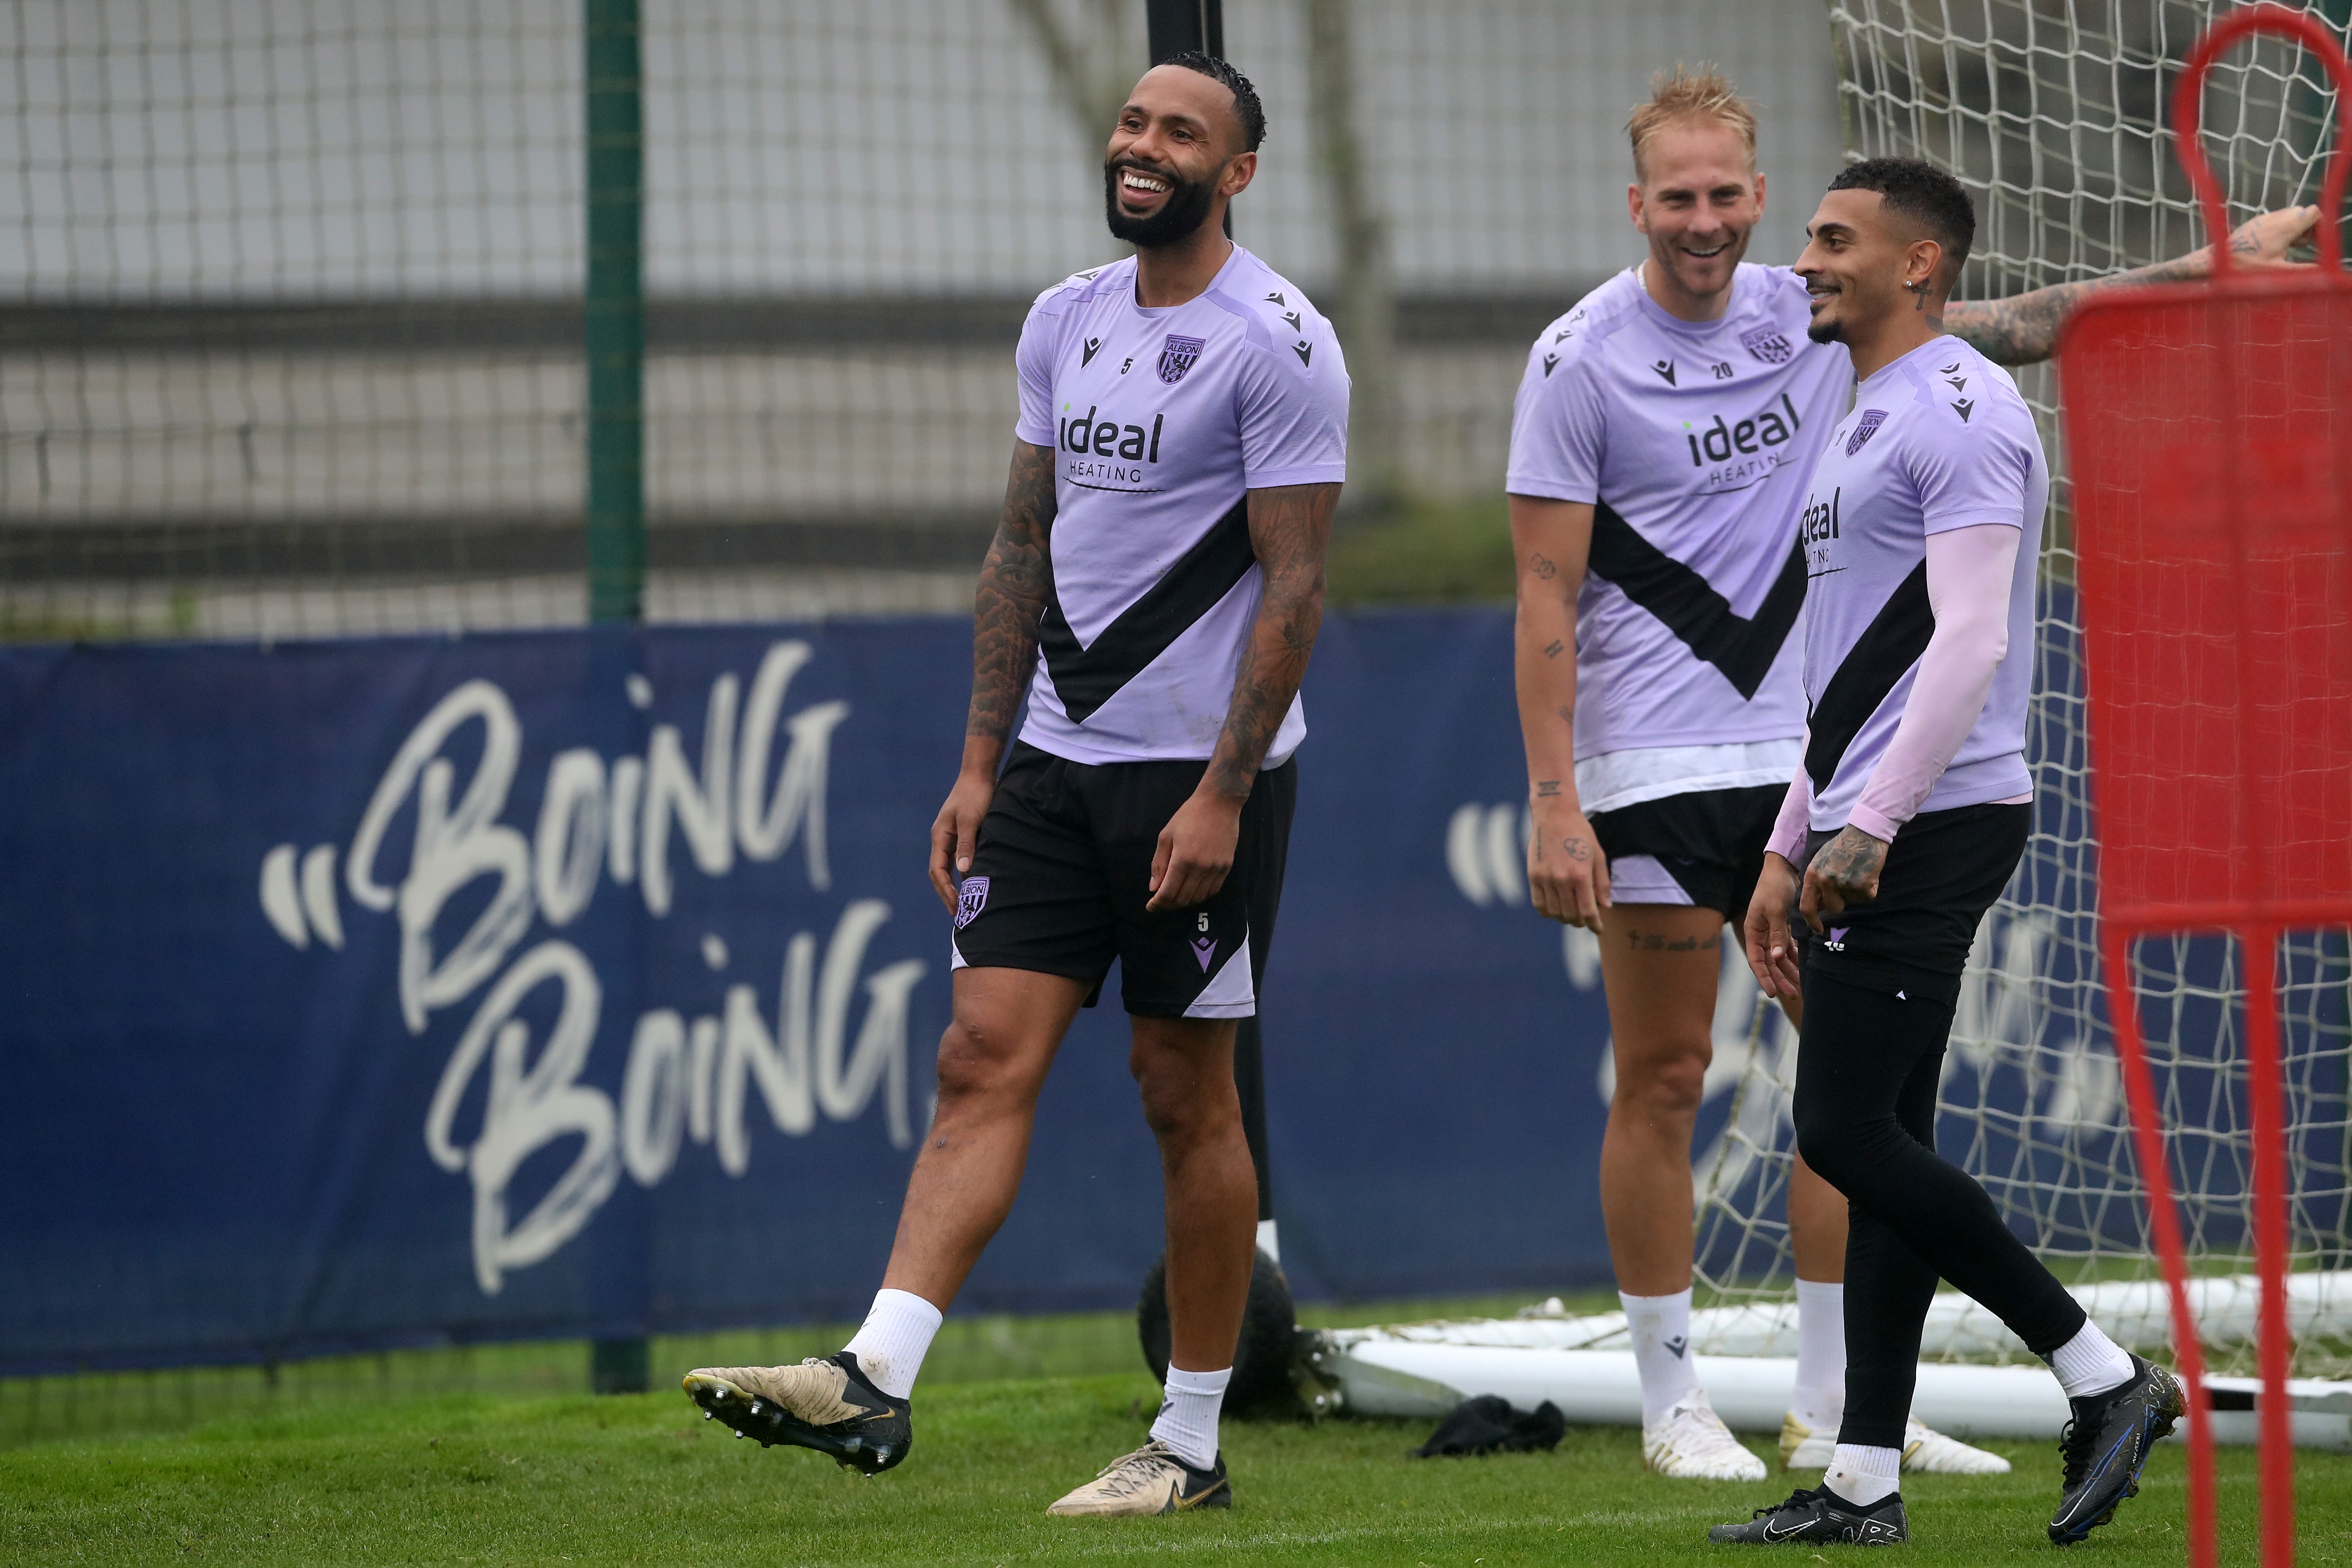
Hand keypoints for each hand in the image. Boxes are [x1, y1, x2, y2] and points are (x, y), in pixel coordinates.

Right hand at [928, 769, 996, 910]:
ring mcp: (952, 837)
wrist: (980, 774)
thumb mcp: (971, 820)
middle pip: (940, 873)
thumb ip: (966, 845)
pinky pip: (961, 860)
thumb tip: (963, 872)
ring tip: (966, 905)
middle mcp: (943, 839)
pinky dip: (965, 874)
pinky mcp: (964, 835)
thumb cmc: (975, 795)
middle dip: (947, 894)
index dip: (945, 890)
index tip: (957, 905)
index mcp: (940, 836)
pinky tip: (975, 883)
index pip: (937, 871)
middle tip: (958, 914)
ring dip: (956, 886)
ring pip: (950, 868)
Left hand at [1148, 789, 1241, 910]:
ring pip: (1198, 898)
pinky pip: (1212, 891)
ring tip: (1174, 898)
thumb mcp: (1166, 836)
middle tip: (1160, 903)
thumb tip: (1154, 888)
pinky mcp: (1226, 867)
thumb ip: (1159, 864)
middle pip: (1183, 899)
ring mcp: (1216, 869)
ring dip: (1184, 902)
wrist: (1219, 803)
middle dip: (1168, 905)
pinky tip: (1192, 892)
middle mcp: (1200, 868)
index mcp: (1182, 859)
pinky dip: (1200, 896)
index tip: (1150, 907)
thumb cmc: (1188, 816)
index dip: (1157, 903)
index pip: (1168, 893)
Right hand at [1526, 794, 1610, 930]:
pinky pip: (1538, 903)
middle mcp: (1562, 879)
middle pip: (1571, 915)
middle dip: (1580, 922)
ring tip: (1570, 915)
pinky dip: (1547, 912)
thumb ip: (1602, 883)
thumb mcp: (1598, 855)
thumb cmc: (1580, 833)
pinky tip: (1555, 908)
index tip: (1599, 929)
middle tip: (1585, 920)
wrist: (1554, 815)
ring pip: (1554, 912)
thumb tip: (1605, 906)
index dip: (1594, 925)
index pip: (1588, 911)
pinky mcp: (1533, 875)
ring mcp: (1545, 878)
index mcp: (1581, 875)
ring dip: (1564, 918)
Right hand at [1743, 852, 1803, 1002]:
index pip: (1756, 960)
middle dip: (1779, 979)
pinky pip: (1787, 947)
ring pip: (1779, 957)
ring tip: (1801, 983)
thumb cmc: (1774, 887)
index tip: (1772, 993)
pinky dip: (1794, 956)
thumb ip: (1777, 934)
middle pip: (1769, 963)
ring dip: (1789, 970)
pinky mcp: (1782, 926)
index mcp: (1753, 931)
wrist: (1782, 868)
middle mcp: (1760, 934)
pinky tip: (1802, 966)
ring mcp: (1771, 931)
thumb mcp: (1775, 910)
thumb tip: (1777, 957)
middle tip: (1793, 993)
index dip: (1763, 977)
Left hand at [1798, 824, 1887, 933]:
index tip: (1817, 929)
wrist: (1864, 832)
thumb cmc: (1842, 846)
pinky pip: (1867, 897)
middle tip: (1847, 884)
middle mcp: (1826, 881)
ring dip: (1855, 893)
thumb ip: (1817, 883)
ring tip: (1857, 873)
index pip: (1807, 906)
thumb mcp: (1820, 861)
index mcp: (1813, 875)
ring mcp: (1844, 884)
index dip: (1812, 921)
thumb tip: (1818, 905)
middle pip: (1833, 908)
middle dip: (1840, 902)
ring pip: (1851, 902)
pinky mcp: (1863, 886)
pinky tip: (1868, 873)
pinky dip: (1869, 888)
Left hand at [2214, 204, 2319, 273]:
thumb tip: (2321, 271)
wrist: (2218, 261)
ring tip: (2285, 246)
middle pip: (2303, 212)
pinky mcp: (2257, 221)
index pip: (2313, 212)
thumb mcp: (2277, 272)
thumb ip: (2302, 270)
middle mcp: (2277, 218)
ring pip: (2290, 215)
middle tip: (2297, 245)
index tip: (2313, 241)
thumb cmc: (2246, 268)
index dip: (2319, 224)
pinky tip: (2272, 245)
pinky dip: (2281, 228)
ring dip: (2294, 228)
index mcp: (2286, 227)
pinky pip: (2277, 219)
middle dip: (2307, 227)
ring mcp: (2266, 218)